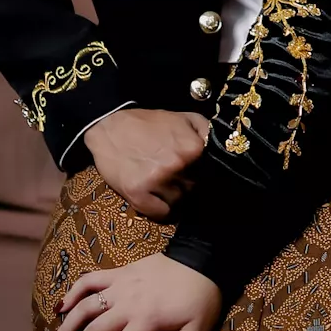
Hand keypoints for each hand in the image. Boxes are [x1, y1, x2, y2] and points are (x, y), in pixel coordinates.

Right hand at [49, 253, 222, 330]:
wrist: (206, 259)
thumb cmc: (202, 301)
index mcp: (147, 320)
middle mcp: (128, 302)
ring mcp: (121, 284)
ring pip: (86, 306)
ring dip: (67, 327)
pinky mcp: (120, 271)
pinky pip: (90, 279)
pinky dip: (73, 291)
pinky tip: (60, 307)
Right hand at [84, 106, 209, 219]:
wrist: (109, 125)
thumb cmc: (148, 122)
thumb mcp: (182, 116)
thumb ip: (205, 130)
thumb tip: (221, 146)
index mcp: (192, 147)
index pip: (208, 173)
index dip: (198, 172)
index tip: (189, 170)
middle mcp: (177, 165)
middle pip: (192, 188)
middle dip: (184, 182)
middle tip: (169, 174)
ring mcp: (157, 180)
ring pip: (178, 201)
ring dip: (171, 195)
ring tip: (158, 182)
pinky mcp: (137, 193)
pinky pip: (160, 213)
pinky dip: (159, 209)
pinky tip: (153, 197)